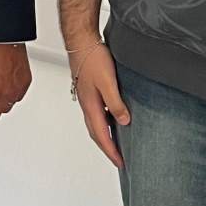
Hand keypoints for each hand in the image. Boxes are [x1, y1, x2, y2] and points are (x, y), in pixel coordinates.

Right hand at [70, 38, 128, 167]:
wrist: (81, 41)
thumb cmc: (93, 58)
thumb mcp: (108, 82)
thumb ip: (115, 103)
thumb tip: (124, 122)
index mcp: (91, 106)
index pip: (101, 135)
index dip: (111, 151)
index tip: (120, 163)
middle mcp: (87, 104)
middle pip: (96, 133)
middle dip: (107, 148)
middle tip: (119, 159)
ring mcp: (87, 98)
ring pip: (95, 123)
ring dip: (105, 136)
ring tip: (117, 143)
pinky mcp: (89, 90)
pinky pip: (97, 113)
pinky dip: (104, 122)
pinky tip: (113, 118)